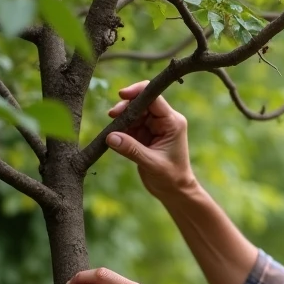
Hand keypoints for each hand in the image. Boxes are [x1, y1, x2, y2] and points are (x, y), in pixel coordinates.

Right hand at [106, 81, 195, 197]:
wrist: (174, 191)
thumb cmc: (170, 178)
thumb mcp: (151, 164)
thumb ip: (131, 149)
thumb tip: (110, 137)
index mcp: (172, 122)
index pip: (154, 98)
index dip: (138, 92)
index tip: (122, 95)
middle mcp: (164, 121)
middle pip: (141, 103)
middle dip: (126, 107)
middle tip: (112, 116)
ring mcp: (154, 126)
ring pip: (133, 113)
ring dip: (121, 119)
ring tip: (111, 131)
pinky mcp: (144, 134)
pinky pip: (129, 125)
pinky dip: (120, 129)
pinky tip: (113, 136)